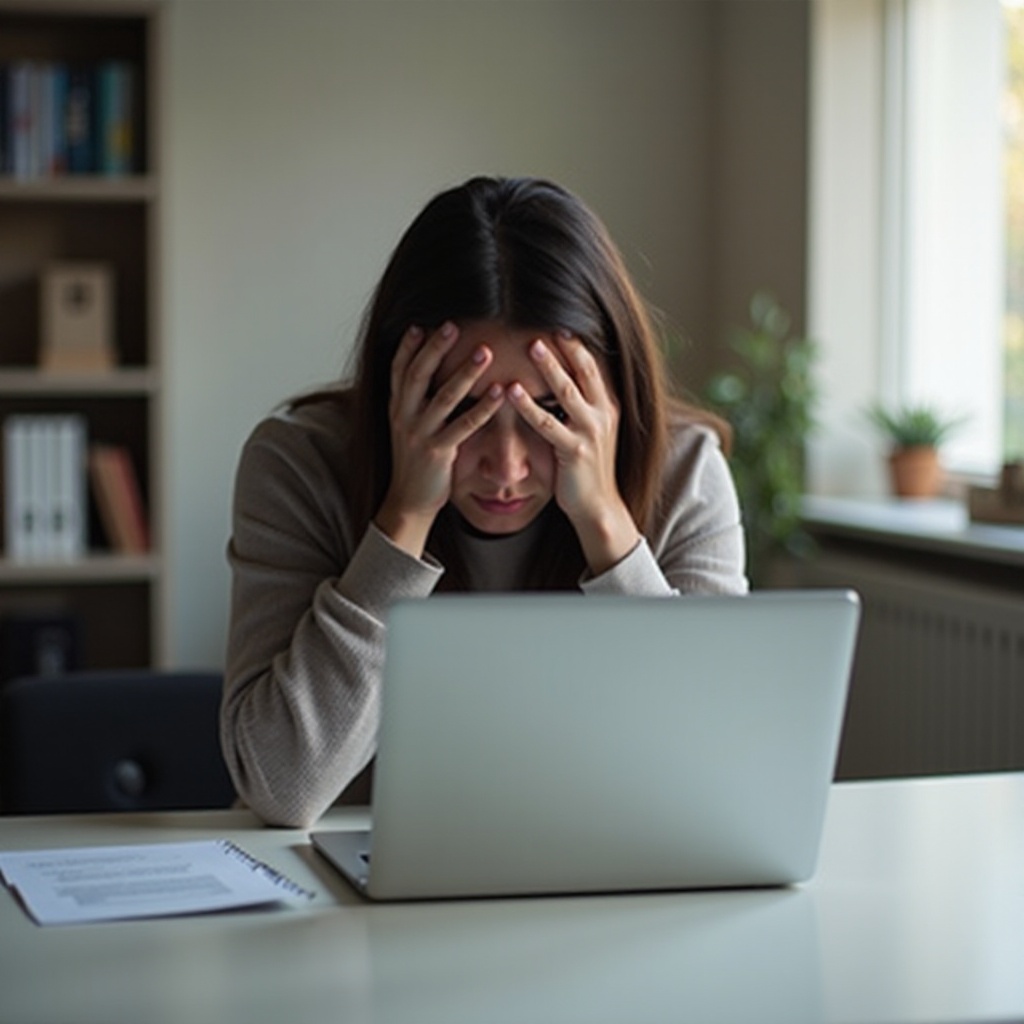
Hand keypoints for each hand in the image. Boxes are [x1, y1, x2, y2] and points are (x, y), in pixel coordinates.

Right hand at [375, 323, 504, 556]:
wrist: (409, 501)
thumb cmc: (416, 461)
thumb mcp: (408, 426)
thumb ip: (416, 401)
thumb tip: (431, 375)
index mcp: (397, 408)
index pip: (398, 369)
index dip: (407, 346)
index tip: (420, 323)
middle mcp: (403, 417)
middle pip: (417, 375)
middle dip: (435, 348)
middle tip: (453, 325)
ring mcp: (419, 435)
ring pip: (442, 398)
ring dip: (464, 373)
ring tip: (485, 351)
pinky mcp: (437, 453)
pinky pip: (463, 426)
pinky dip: (482, 408)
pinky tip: (499, 392)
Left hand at [507, 333, 639, 574]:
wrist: (598, 506)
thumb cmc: (587, 469)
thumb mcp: (590, 431)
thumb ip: (579, 405)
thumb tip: (558, 380)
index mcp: (607, 406)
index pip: (592, 366)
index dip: (576, 344)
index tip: (557, 322)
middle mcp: (603, 415)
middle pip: (584, 371)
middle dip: (565, 346)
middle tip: (544, 322)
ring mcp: (591, 433)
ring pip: (568, 392)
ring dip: (549, 367)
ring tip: (531, 345)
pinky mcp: (575, 451)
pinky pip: (548, 423)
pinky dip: (530, 405)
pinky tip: (513, 391)